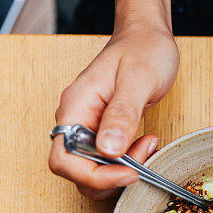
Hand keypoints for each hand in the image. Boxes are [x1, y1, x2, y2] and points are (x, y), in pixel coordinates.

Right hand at [49, 24, 179, 199]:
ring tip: (147, 145)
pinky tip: (145, 143)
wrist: (147, 36)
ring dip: (120, 170)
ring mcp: (87, 128)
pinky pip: (107, 161)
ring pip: (92, 172)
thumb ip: (123, 114)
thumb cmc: (143, 49)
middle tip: (143, 154)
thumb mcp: (138, 79)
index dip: (94, 176)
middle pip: (76, 172)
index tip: (128, 172)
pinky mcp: (102, 132)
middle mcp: (75, 120)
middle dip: (111, 176)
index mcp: (75, 107)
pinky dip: (127, 162)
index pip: (64, 160)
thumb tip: (108, 149)